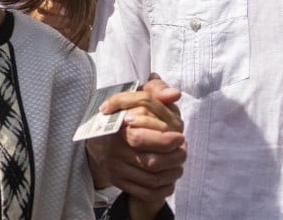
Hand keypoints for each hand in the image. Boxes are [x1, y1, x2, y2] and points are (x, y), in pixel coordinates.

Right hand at [86, 73, 185, 213]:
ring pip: (151, 179)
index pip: (140, 138)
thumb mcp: (137, 95)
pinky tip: (170, 181)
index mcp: (115, 128)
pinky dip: (162, 190)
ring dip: (172, 173)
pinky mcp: (119, 182)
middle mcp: (113, 150)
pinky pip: (145, 193)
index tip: (180, 136)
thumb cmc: (126, 112)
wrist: (98, 137)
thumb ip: (156, 90)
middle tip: (183, 150)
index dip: (165, 140)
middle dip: (174, 158)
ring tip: (179, 164)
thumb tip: (173, 94)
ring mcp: (115, 168)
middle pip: (150, 163)